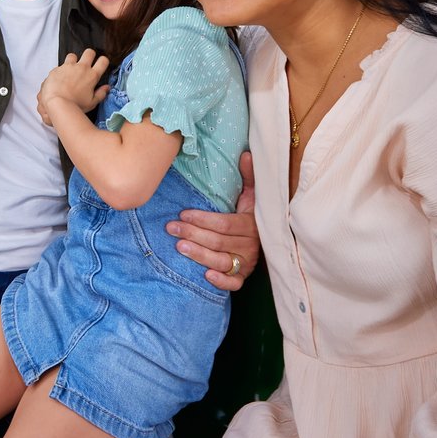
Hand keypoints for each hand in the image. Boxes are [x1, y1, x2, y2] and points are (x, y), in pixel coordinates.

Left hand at [36, 49, 109, 126]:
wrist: (57, 103)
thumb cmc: (75, 105)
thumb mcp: (92, 103)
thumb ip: (101, 94)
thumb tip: (106, 88)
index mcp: (92, 76)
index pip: (103, 61)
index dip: (103, 61)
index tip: (101, 64)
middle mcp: (81, 68)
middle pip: (89, 52)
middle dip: (89, 55)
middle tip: (87, 62)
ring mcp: (68, 67)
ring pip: (73, 55)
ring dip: (73, 61)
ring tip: (71, 70)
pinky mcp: (57, 68)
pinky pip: (59, 66)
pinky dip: (60, 71)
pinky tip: (59, 79)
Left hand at [168, 151, 258, 290]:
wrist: (265, 242)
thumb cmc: (250, 215)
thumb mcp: (252, 195)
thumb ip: (249, 176)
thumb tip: (245, 154)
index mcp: (252, 225)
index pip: (225, 223)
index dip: (204, 219)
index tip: (183, 213)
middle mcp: (251, 245)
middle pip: (219, 241)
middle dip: (193, 234)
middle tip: (171, 227)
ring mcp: (247, 263)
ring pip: (221, 261)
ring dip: (199, 254)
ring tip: (179, 246)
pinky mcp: (242, 277)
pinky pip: (233, 283)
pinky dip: (221, 281)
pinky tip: (205, 275)